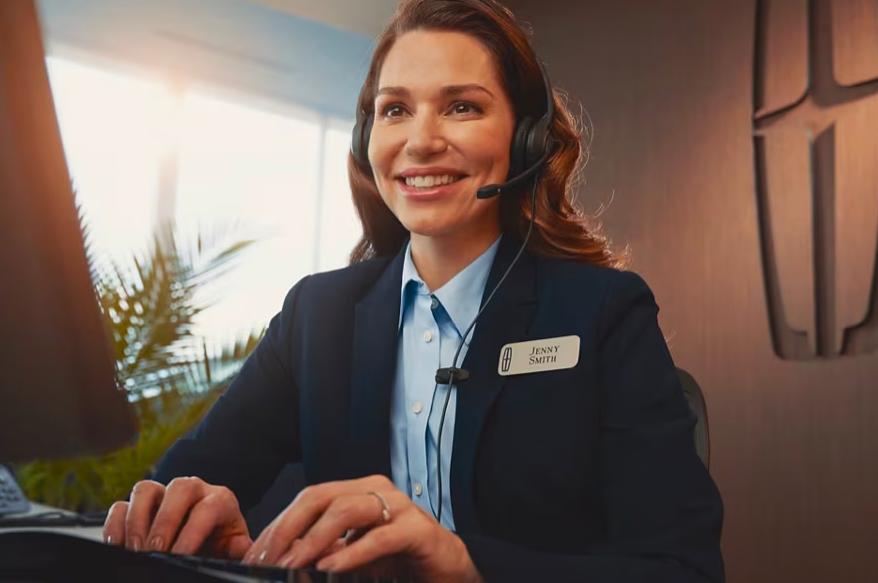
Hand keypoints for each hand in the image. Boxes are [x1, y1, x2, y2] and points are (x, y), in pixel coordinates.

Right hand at [103, 477, 251, 558]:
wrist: (206, 542)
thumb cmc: (219, 544)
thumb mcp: (232, 547)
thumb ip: (236, 547)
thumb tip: (241, 547)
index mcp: (220, 500)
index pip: (208, 508)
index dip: (192, 532)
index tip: (180, 556)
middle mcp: (192, 490)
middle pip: (179, 488)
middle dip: (165, 522)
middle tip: (155, 551)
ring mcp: (163, 494)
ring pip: (146, 489)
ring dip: (137, 520)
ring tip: (136, 550)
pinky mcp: (140, 505)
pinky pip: (121, 504)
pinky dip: (116, 524)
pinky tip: (118, 546)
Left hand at [242, 474, 482, 582]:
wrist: (448, 569)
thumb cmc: (400, 558)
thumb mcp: (354, 552)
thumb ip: (325, 550)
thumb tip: (282, 560)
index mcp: (358, 490)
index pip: (309, 498)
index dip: (280, 524)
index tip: (256, 553)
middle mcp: (377, 490)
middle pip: (321, 498)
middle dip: (287, 528)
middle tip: (264, 559)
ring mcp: (398, 506)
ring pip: (346, 511)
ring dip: (313, 540)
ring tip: (291, 564)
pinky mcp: (417, 530)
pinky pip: (379, 537)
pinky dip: (351, 552)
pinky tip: (330, 567)